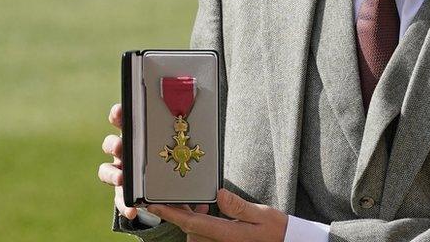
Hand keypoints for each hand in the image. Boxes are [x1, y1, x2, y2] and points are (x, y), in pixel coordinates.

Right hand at [100, 103, 211, 228]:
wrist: (169, 189)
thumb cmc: (175, 161)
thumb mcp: (184, 154)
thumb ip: (194, 154)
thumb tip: (208, 153)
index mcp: (139, 137)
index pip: (124, 121)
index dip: (119, 114)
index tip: (121, 110)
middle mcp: (127, 153)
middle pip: (111, 144)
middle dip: (114, 144)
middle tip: (120, 147)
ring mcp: (122, 173)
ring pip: (107, 170)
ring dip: (112, 173)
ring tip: (122, 178)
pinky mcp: (123, 193)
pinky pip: (120, 199)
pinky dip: (124, 205)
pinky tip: (132, 210)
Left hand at [147, 188, 287, 241]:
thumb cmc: (275, 230)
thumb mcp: (262, 214)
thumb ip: (239, 206)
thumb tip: (220, 194)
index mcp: (227, 234)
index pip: (192, 223)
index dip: (171, 214)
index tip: (154, 205)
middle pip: (190, 229)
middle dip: (182, 213)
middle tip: (180, 198)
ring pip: (195, 233)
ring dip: (193, 219)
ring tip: (201, 204)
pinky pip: (204, 236)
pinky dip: (200, 224)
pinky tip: (209, 213)